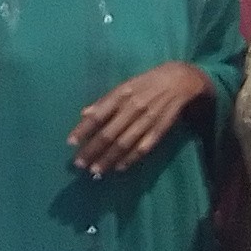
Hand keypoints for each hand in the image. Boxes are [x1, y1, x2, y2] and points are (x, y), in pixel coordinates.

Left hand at [68, 62, 207, 176]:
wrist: (180, 80)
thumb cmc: (145, 83)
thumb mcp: (123, 86)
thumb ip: (103, 102)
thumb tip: (83, 114)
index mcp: (121, 95)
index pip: (98, 115)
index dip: (83, 130)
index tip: (70, 143)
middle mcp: (133, 108)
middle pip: (109, 133)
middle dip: (93, 150)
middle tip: (79, 163)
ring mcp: (147, 120)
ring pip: (124, 144)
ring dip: (108, 159)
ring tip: (95, 170)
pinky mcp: (160, 129)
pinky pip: (143, 148)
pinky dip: (130, 159)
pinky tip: (118, 167)